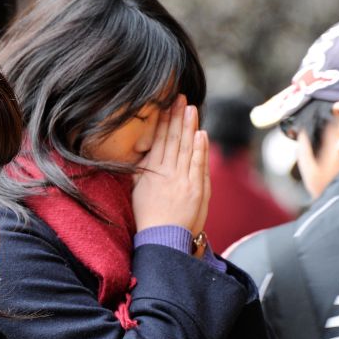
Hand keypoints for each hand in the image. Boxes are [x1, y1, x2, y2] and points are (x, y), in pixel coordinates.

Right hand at [132, 95, 208, 233]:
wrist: (162, 239)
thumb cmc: (149, 218)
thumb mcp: (138, 192)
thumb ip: (143, 171)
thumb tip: (144, 153)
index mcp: (150, 173)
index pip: (158, 141)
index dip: (163, 122)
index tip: (166, 106)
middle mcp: (165, 174)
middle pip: (172, 140)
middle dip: (176, 117)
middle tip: (179, 98)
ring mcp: (181, 181)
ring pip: (184, 148)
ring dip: (188, 126)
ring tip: (191, 108)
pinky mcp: (195, 189)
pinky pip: (197, 164)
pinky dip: (199, 148)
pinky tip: (200, 133)